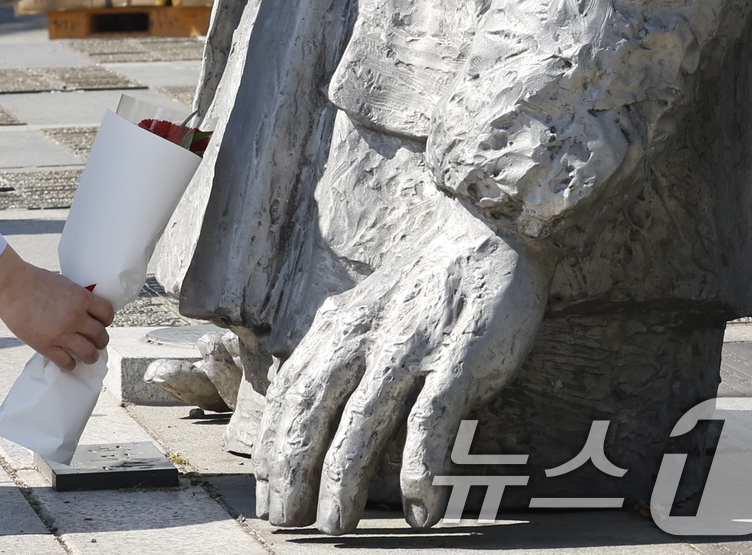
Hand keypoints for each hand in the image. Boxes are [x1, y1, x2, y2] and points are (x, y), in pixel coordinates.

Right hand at [0, 246, 113, 370]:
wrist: (11, 285)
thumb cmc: (34, 280)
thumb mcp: (63, 283)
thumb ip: (76, 297)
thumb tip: (85, 310)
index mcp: (81, 298)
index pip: (107, 314)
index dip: (106, 320)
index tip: (101, 323)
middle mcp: (75, 317)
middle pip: (101, 336)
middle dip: (100, 341)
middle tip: (95, 342)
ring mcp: (61, 333)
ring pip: (89, 354)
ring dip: (90, 356)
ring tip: (87, 356)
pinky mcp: (46, 346)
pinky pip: (66, 363)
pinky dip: (70, 365)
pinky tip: (68, 362)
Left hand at [253, 200, 550, 532]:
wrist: (488, 227)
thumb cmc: (428, 280)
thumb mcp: (368, 310)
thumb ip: (341, 354)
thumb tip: (313, 412)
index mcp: (339, 326)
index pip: (291, 392)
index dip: (273, 444)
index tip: (264, 491)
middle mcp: (365, 336)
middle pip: (314, 410)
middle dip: (293, 470)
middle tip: (285, 522)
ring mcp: (410, 346)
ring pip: (363, 421)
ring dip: (344, 479)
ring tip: (336, 527)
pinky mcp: (458, 356)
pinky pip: (432, 419)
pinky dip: (423, 466)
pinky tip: (421, 507)